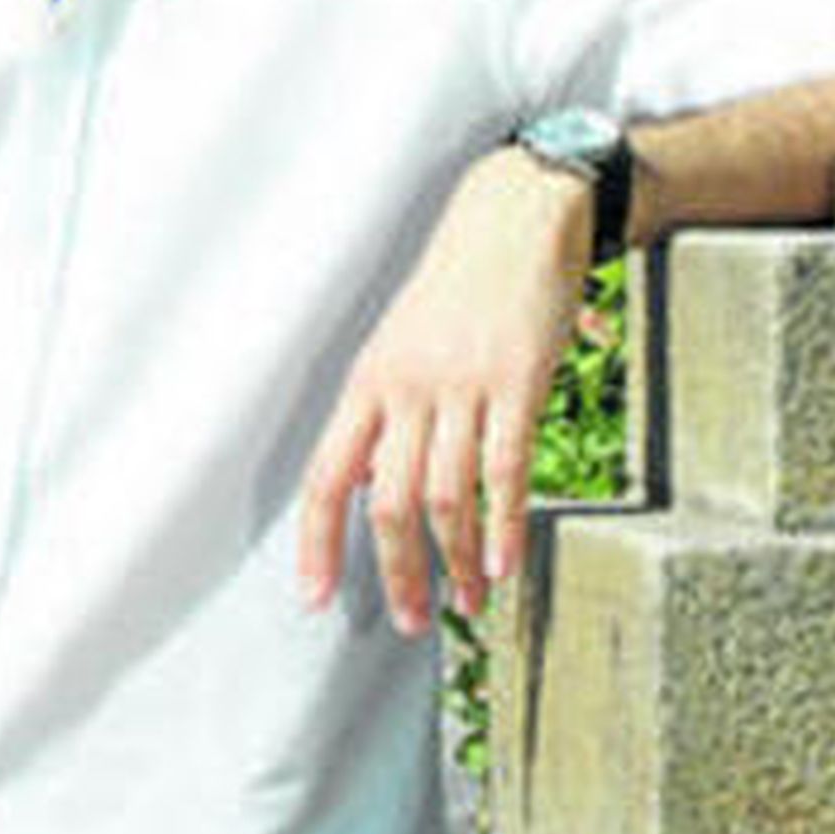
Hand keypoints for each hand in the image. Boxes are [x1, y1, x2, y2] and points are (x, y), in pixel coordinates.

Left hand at [296, 145, 592, 638]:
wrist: (516, 215)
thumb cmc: (461, 281)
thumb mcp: (400, 341)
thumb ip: (382, 413)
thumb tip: (364, 482)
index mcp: (370, 379)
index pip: (327, 475)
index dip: (318, 541)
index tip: (316, 596)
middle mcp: (408, 384)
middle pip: (388, 502)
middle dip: (398, 572)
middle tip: (412, 619)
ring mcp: (463, 382)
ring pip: (447, 497)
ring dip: (457, 562)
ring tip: (469, 600)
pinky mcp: (517, 379)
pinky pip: (506, 470)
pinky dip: (504, 526)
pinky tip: (506, 561)